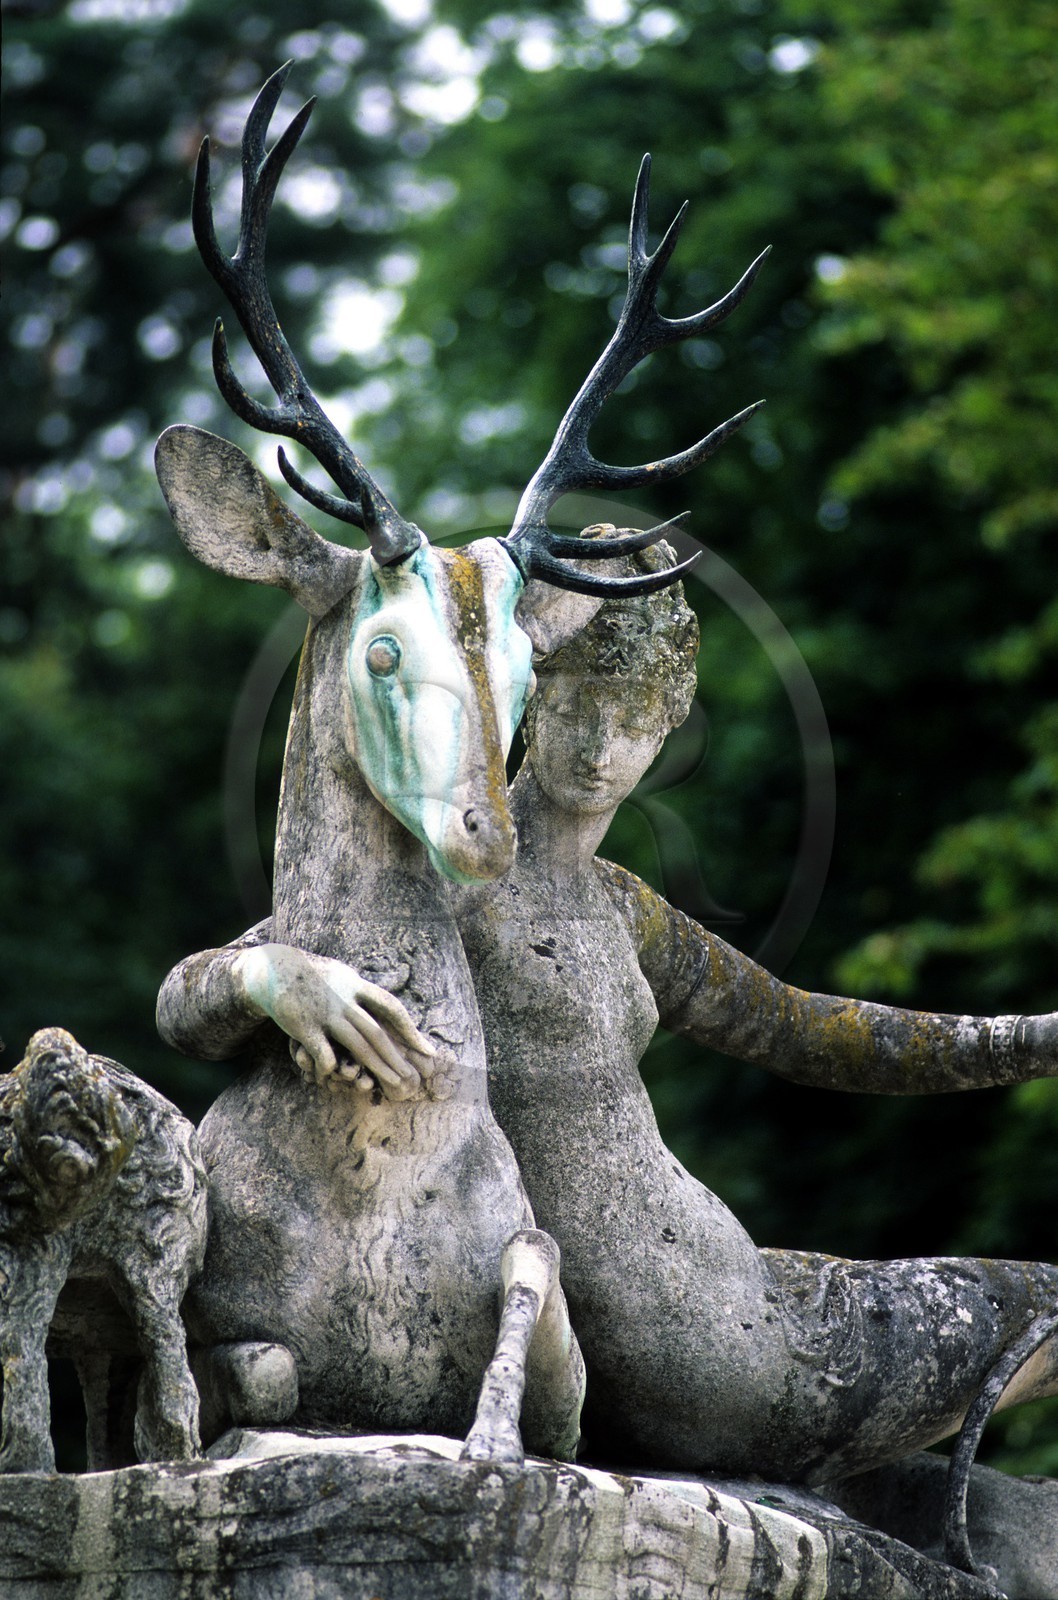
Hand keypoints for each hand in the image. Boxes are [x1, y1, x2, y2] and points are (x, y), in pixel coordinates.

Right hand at [233, 944, 435, 1099]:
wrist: (273, 968)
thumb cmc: (312, 975)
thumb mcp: (343, 975)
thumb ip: (363, 991)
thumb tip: (386, 1006)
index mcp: (356, 985)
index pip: (391, 1008)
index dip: (410, 1030)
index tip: (426, 1049)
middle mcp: (344, 999)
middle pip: (377, 1032)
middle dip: (396, 1057)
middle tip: (412, 1078)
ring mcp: (325, 1013)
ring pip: (357, 1044)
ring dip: (378, 1066)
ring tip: (393, 1083)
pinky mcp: (305, 1026)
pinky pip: (324, 1053)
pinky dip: (332, 1067)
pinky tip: (336, 1076)